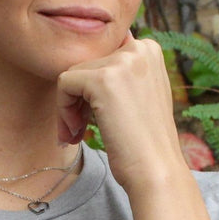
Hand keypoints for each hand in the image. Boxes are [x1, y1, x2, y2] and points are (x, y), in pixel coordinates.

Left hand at [56, 36, 185, 192]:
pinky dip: (62, 111)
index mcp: (149, 49)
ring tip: (76, 134)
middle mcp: (139, 48)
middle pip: (86, 65)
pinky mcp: (102, 79)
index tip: (94, 115)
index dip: (92, 88)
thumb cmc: (145, 142)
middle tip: (79, 129)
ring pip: (72, 75)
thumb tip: (93, 63)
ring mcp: (122, 61)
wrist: (156, 171)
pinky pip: (63, 84)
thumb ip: (123, 74)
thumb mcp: (142, 95)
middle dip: (78, 99)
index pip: (102, 57)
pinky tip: (76, 132)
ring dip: (68, 107)